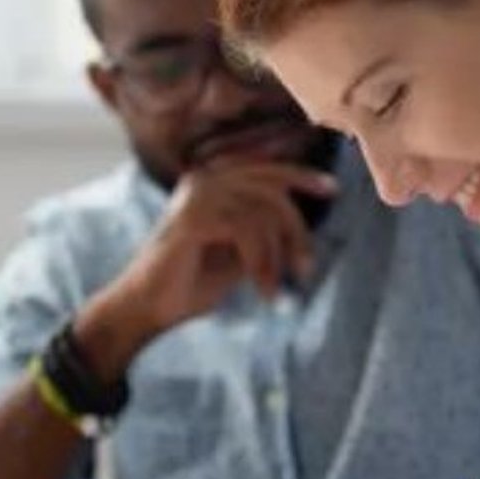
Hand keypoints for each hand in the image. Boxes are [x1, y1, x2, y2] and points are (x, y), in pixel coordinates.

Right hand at [74, 161, 336, 380]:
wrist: (147, 309)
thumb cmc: (191, 282)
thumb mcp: (240, 252)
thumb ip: (263, 230)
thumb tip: (301, 223)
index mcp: (213, 181)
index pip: (266, 169)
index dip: (301, 176)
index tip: (332, 189)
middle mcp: (203, 179)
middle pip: (272, 190)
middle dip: (296, 232)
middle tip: (305, 269)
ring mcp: (196, 196)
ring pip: (264, 213)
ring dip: (277, 257)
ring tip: (272, 289)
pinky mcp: (192, 218)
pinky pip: (247, 230)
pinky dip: (262, 263)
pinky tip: (261, 289)